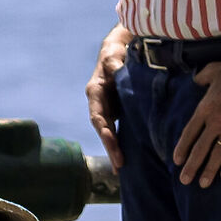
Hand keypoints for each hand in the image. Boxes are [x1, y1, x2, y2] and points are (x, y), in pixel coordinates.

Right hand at [85, 26, 132, 169]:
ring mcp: (106, 109)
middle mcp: (98, 103)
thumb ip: (114, 64)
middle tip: (119, 165)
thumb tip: (114, 70)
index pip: (98, 115)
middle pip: (102, 129)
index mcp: (95, 92)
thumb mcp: (114, 55)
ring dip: (113, 150)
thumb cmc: (116, 52)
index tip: (112, 143)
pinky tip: (125, 160)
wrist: (118, 51)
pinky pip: (116, 130)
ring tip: (121, 169)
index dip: (104, 130)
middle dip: (110, 147)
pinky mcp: (115, 112)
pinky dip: (119, 144)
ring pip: (107, 132)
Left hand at [173, 57, 220, 187]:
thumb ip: (200, 79)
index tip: (177, 161)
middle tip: (184, 180)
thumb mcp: (211, 71)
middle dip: (191, 166)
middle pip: (200, 148)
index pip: (189, 133)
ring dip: (209, 170)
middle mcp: (215, 121)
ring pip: (217, 154)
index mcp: (204, 109)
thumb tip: (195, 81)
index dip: (182, 148)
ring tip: (203, 183)